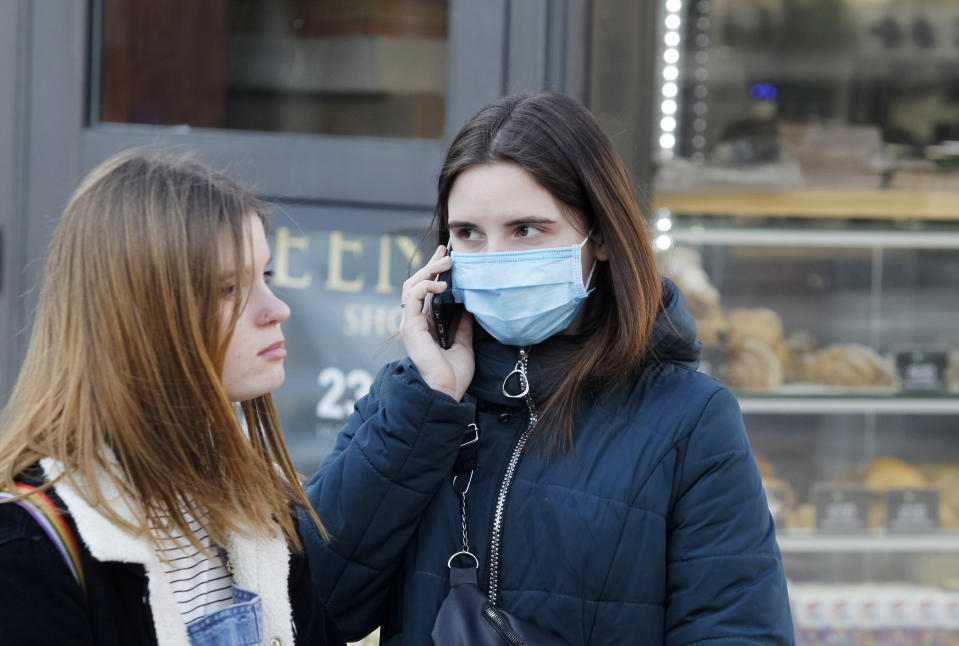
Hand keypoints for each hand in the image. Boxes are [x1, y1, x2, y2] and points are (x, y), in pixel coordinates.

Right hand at [399, 245, 474, 400]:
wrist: (446, 392)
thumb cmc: (453, 375)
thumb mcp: (464, 344)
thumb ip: (463, 325)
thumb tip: (469, 307)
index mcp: (426, 324)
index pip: (427, 291)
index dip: (435, 273)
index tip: (448, 257)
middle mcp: (415, 321)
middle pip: (418, 284)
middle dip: (431, 266)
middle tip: (447, 253)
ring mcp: (411, 323)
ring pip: (413, 286)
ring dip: (429, 271)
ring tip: (446, 263)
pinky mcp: (410, 326)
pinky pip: (413, 298)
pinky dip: (425, 286)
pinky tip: (440, 285)